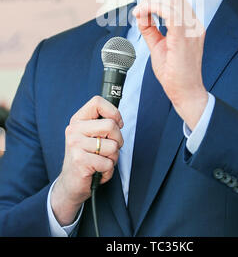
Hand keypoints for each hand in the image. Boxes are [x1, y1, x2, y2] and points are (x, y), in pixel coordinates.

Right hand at [51, 95, 123, 225]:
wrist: (70, 184)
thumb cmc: (86, 158)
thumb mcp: (91, 136)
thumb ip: (102, 124)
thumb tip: (119, 119)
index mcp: (77, 120)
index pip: (97, 102)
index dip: (113, 112)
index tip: (117, 124)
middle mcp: (74, 130)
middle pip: (110, 125)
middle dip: (118, 140)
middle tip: (109, 149)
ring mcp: (75, 145)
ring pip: (113, 146)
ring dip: (113, 158)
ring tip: (101, 161)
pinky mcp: (80, 161)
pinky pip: (108, 163)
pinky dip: (108, 171)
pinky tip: (97, 171)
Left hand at [133, 0, 207, 129]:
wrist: (184, 93)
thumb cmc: (174, 73)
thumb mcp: (159, 46)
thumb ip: (151, 30)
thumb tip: (141, 16)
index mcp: (191, 26)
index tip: (141, 11)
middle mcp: (194, 25)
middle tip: (138, 11)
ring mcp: (192, 30)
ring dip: (151, 2)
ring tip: (139, 14)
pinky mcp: (184, 37)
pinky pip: (170, 12)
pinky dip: (153, 9)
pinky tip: (142, 16)